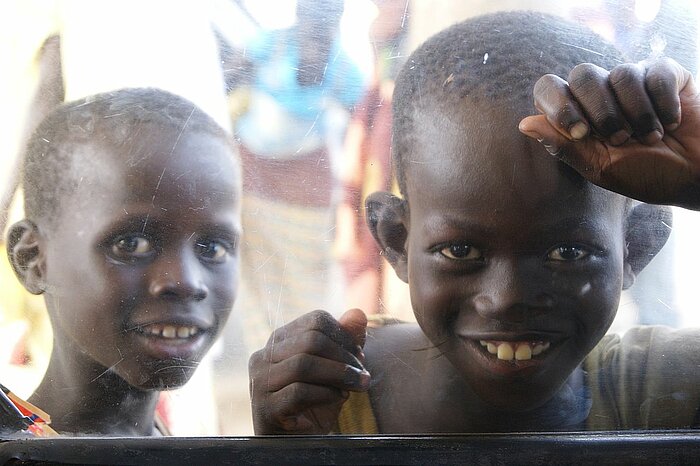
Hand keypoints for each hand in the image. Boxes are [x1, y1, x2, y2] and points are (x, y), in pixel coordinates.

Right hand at [248, 308, 368, 434]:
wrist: (297, 443)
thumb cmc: (315, 403)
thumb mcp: (334, 370)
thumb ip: (345, 341)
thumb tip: (358, 313)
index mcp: (280, 341)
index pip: (315, 321)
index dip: (344, 335)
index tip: (359, 356)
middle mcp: (263, 356)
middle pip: (311, 340)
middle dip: (344, 356)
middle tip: (362, 374)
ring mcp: (260, 382)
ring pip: (303, 364)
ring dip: (339, 375)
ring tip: (356, 386)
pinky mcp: (265, 408)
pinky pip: (298, 392)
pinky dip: (325, 393)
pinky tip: (338, 399)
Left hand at [519, 58, 699, 209]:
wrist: (695, 177)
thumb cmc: (647, 175)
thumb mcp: (600, 168)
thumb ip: (565, 146)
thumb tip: (524, 124)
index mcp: (578, 114)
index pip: (549, 89)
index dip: (559, 105)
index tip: (580, 132)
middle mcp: (601, 93)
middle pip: (583, 74)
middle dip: (601, 111)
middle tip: (620, 139)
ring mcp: (633, 80)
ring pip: (621, 73)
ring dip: (637, 113)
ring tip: (650, 137)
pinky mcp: (665, 73)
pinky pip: (655, 72)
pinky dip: (663, 104)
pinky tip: (671, 123)